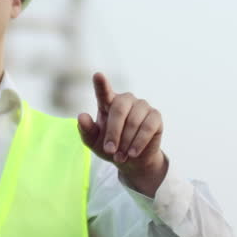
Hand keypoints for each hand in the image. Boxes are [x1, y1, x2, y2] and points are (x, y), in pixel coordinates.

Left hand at [77, 72, 168, 195]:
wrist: (132, 160)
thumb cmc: (110, 147)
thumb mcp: (94, 142)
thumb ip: (86, 130)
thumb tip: (81, 116)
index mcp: (108, 102)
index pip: (103, 91)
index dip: (101, 83)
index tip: (97, 75)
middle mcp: (125, 100)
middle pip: (119, 109)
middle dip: (113, 132)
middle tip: (110, 150)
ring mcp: (141, 106)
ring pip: (134, 121)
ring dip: (126, 142)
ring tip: (120, 156)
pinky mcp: (155, 116)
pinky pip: (148, 127)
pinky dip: (139, 142)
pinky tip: (133, 153)